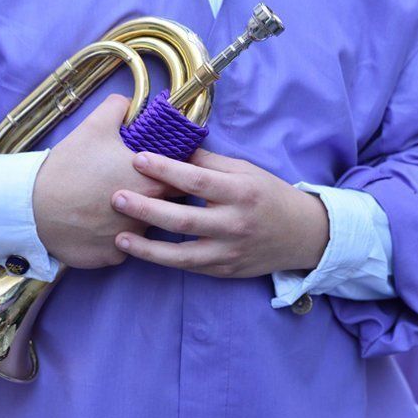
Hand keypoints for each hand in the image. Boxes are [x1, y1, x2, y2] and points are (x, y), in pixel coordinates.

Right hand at [33, 95, 168, 268]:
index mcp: (152, 183)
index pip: (184, 180)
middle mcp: (148, 216)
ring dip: (136, 221)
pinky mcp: (111, 259)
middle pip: (169, 208)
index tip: (164, 170)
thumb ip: (119, 108)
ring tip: (113, 208)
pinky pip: (120, 250)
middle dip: (158, 198)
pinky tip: (97, 227)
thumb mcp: (94, 126)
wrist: (33, 207)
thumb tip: (130, 102)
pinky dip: (112, 240)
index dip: (175, 173)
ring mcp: (131, 241)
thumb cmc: (68, 166)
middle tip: (138, 188)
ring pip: (144, 231)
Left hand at [110, 149, 329, 277]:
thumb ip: (209, 163)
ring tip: (120, 238)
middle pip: (183, 219)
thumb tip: (172, 146)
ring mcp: (229, 252)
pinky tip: (140, 252)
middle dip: (146, 209)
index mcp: (240, 192)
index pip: (197, 180)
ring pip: (182, 255)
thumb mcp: (245, 171)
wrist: (302, 235)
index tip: (137, 158)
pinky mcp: (224, 271)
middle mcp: (234, 224)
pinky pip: (188, 268)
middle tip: (116, 198)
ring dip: (147, 248)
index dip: (165, 169)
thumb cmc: (268, 195)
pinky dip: (163, 261)